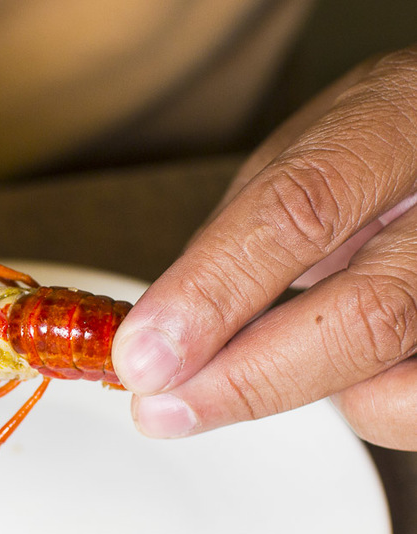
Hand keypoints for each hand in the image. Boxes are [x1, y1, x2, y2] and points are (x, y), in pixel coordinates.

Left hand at [112, 47, 416, 449]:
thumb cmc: (374, 145)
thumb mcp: (302, 155)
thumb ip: (243, 233)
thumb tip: (164, 331)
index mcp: (394, 122)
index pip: (299, 210)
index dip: (212, 291)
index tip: (143, 354)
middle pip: (365, 314)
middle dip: (244, 379)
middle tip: (162, 408)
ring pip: (398, 387)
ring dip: (306, 392)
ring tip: (272, 356)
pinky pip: (416, 412)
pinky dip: (362, 403)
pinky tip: (340, 362)